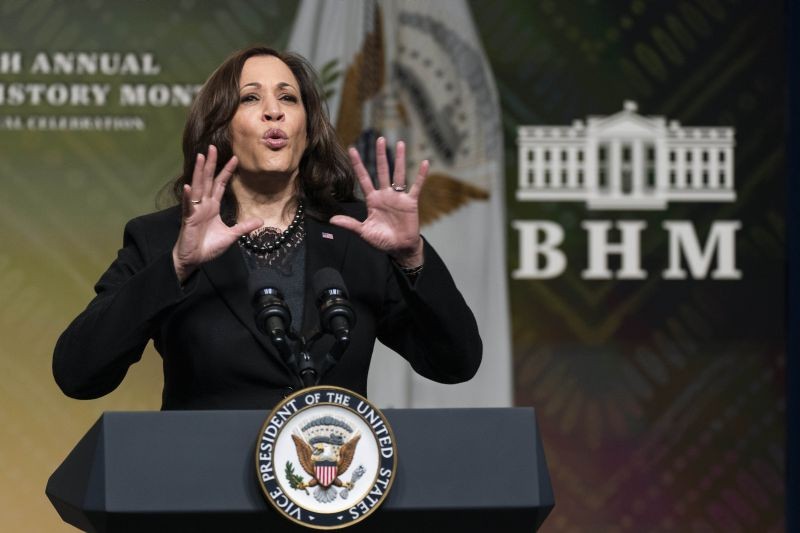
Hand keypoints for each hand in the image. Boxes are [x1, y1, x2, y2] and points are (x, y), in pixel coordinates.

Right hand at [172, 145, 261, 282]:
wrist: (194, 259)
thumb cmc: (208, 246)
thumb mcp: (231, 236)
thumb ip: (244, 227)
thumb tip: (260, 221)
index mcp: (212, 206)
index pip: (220, 184)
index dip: (226, 171)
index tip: (235, 158)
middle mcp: (203, 204)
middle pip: (208, 180)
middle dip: (210, 164)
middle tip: (212, 147)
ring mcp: (195, 210)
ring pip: (198, 187)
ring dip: (199, 172)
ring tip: (200, 157)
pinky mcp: (189, 219)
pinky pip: (189, 206)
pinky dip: (189, 196)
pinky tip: (190, 186)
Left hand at [330, 137, 427, 267]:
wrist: (399, 248)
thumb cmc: (382, 241)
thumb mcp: (364, 232)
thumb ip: (350, 224)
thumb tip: (332, 220)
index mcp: (372, 200)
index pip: (364, 178)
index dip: (358, 164)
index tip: (352, 149)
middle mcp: (385, 194)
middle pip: (382, 170)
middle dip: (380, 155)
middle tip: (379, 138)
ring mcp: (398, 197)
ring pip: (398, 174)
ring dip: (399, 159)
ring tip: (400, 143)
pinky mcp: (410, 202)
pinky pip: (416, 186)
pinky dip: (421, 175)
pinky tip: (424, 163)